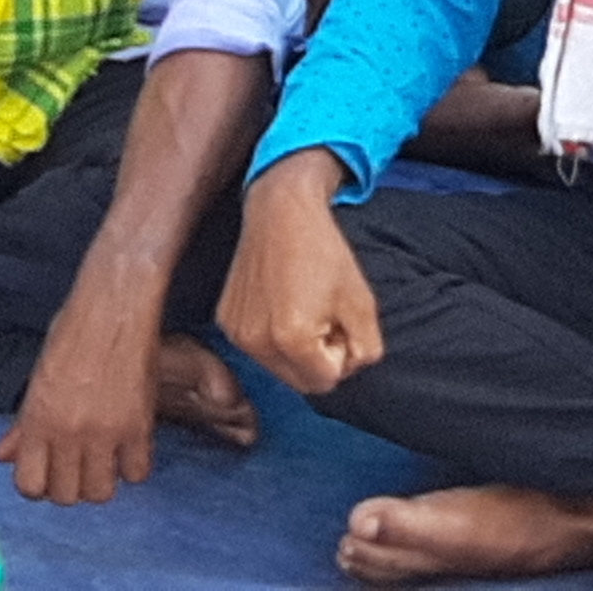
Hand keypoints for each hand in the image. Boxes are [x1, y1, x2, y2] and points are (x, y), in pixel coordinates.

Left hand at [0, 299, 161, 505]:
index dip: (38, 485)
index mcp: (38, 419)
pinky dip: (132, 467)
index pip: (29, 485)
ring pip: (99, 492)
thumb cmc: (73, 331)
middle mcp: (68, 432)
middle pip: (65, 495)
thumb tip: (4, 455)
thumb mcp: (39, 376)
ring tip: (102, 459)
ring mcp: (105, 432)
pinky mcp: (139, 426)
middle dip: (69, 486)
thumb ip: (23, 423)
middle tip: (75, 465)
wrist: (114, 305)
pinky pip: (136, 474)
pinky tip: (128, 448)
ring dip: (100, 480)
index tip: (47, 472)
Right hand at [216, 161, 383, 396]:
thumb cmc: (323, 251)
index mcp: (292, 339)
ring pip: (278, 367)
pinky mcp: (226, 320)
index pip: (328, 380)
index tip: (338, 318)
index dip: (342, 351)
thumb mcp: (362, 302)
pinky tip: (280, 301)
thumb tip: (349, 366)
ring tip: (302, 307)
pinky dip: (273, 335)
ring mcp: (237, 332)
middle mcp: (257, 342)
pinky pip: (257, 348)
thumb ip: (366, 350)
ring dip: (296, 350)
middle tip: (324, 316)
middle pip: (301, 381)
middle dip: (318, 358)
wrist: (281, 210)